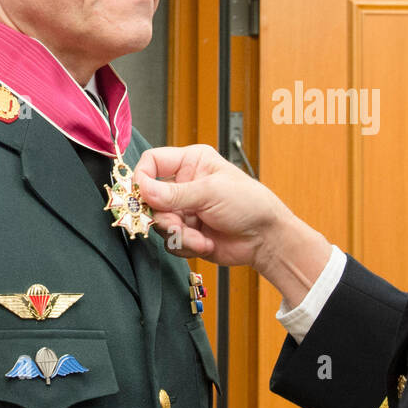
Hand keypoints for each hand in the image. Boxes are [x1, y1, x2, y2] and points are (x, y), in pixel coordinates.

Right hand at [134, 145, 330, 304]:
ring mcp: (183, 210)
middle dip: (164, 216)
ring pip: (159, 223)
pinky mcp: (186, 233)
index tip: (143, 195)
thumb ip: (174, 193)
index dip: (142, 177)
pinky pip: (169, 242)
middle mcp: (183, 184)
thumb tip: (142, 189)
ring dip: (178, 234)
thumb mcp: (211, 192)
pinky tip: (206, 243)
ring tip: (199, 236)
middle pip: (150, 198)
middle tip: (177, 224)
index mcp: (191, 162)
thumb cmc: (249, 204)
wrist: (265, 238)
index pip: (152, 162)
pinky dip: (186, 245)